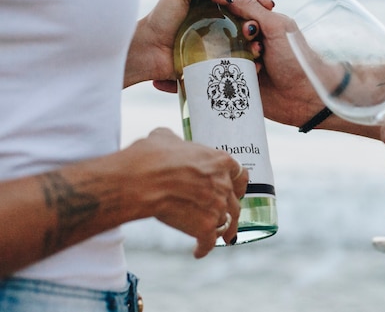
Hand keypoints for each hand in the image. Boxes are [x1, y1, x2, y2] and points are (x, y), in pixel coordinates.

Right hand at [122, 128, 247, 256]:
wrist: (140, 181)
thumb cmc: (150, 156)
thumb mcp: (164, 137)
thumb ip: (174, 141)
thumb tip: (167, 140)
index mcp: (219, 161)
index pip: (239, 174)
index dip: (236, 183)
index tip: (234, 189)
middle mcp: (223, 184)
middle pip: (234, 200)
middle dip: (230, 208)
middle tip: (226, 214)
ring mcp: (217, 207)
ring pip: (227, 222)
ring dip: (224, 230)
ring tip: (221, 237)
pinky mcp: (205, 227)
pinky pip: (209, 241)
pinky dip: (204, 248)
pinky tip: (198, 252)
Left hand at [124, 0, 272, 90]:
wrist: (148, 49)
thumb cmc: (162, 16)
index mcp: (217, 7)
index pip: (244, 2)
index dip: (258, 3)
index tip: (268, 4)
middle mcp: (222, 26)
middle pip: (250, 24)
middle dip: (261, 26)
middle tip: (258, 29)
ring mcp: (222, 48)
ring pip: (249, 46)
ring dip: (258, 47)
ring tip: (257, 49)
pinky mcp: (218, 66)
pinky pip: (240, 66)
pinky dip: (250, 66)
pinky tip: (254, 65)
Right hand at [223, 0, 339, 126]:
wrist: (305, 98)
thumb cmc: (296, 59)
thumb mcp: (276, 27)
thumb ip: (251, 7)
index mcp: (262, 22)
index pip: (235, 6)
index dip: (231, 7)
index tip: (233, 11)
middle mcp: (250, 39)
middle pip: (224, 27)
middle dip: (234, 32)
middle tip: (253, 39)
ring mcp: (243, 59)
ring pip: (221, 49)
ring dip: (234, 52)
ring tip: (256, 60)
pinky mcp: (238, 78)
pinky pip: (222, 70)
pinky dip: (230, 70)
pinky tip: (246, 73)